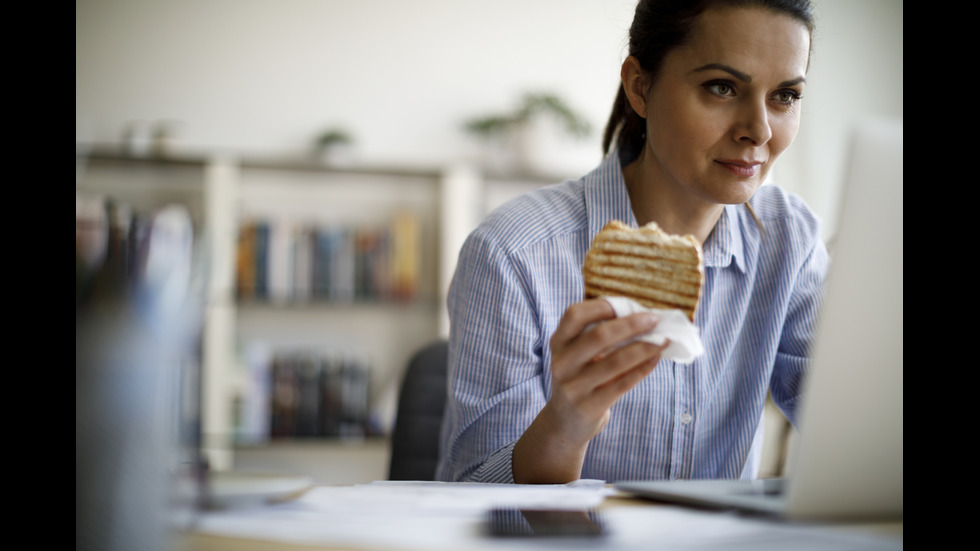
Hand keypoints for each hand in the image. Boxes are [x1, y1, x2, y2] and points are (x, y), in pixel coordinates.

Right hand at [513, 298, 666, 482]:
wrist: (565, 422)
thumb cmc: (580, 378)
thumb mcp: (577, 355)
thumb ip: (599, 337)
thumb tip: (642, 317)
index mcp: (558, 343)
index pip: (575, 315)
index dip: (601, 306)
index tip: (628, 304)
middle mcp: (562, 363)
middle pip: (598, 336)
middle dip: (630, 325)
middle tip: (654, 320)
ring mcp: (573, 386)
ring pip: (615, 361)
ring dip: (643, 348)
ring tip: (663, 340)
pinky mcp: (589, 406)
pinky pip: (622, 384)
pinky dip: (642, 369)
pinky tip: (655, 359)